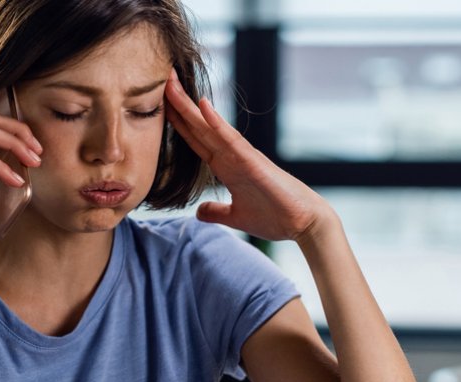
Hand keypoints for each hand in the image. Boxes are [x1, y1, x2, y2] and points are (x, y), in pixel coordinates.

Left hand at [163, 69, 334, 242]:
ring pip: (209, 126)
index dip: (176, 123)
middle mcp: (231, 156)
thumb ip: (217, 212)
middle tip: (158, 79)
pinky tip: (201, 105)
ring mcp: (241, 156)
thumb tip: (199, 212)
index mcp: (225, 167)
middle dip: (178, 105)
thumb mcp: (236, 217)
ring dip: (189, 105)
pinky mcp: (253, 161)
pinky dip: (216, 121)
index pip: (195, 140)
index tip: (158, 105)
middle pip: (198, 126)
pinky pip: (230, 139)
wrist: (303, 224)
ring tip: (170, 82)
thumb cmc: (275, 217)